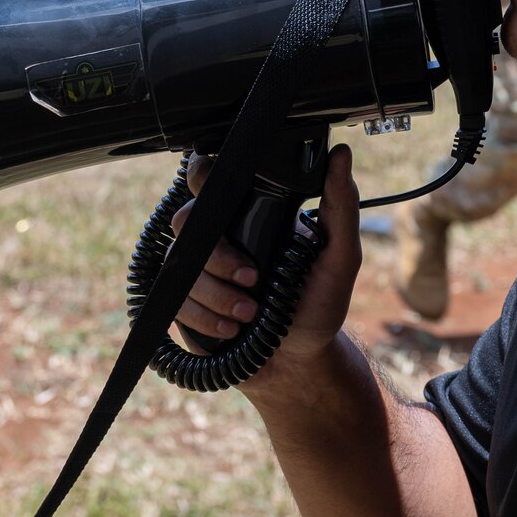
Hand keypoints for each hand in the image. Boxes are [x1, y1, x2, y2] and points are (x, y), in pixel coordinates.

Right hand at [171, 144, 364, 390]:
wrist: (299, 361)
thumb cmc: (319, 304)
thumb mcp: (340, 256)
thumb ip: (341, 206)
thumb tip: (341, 154)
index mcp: (250, 214)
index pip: (215, 180)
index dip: (205, 177)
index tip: (222, 197)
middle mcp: (220, 236)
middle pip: (188, 219)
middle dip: (218, 253)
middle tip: (253, 278)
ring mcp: (199, 270)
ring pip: (182, 265)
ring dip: (217, 293)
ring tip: (250, 314)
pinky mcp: (186, 304)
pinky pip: (175, 300)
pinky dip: (204, 317)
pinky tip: (232, 330)